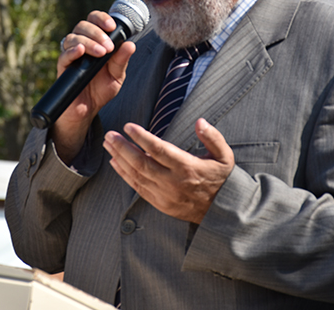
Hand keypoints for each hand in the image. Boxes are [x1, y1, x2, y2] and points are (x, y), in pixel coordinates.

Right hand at [51, 11, 135, 163]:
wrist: (87, 110)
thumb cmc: (101, 90)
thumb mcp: (117, 75)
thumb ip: (122, 60)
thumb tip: (131, 44)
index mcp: (95, 41)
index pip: (94, 20)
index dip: (101, 18)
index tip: (111, 26)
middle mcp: (81, 44)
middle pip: (82, 25)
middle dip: (97, 33)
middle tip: (108, 47)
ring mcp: (71, 55)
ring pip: (73, 37)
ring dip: (89, 42)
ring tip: (101, 54)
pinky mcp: (63, 68)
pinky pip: (63, 55)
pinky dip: (72, 51)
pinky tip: (81, 52)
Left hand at [103, 119, 234, 223]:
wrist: (222, 212)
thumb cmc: (221, 179)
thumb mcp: (225, 156)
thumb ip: (213, 137)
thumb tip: (200, 121)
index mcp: (187, 167)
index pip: (159, 149)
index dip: (141, 137)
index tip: (128, 126)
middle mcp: (173, 182)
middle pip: (141, 163)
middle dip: (123, 147)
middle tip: (110, 135)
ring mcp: (164, 194)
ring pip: (137, 175)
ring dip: (120, 159)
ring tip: (108, 145)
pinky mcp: (160, 204)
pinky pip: (138, 188)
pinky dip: (124, 175)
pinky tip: (115, 163)